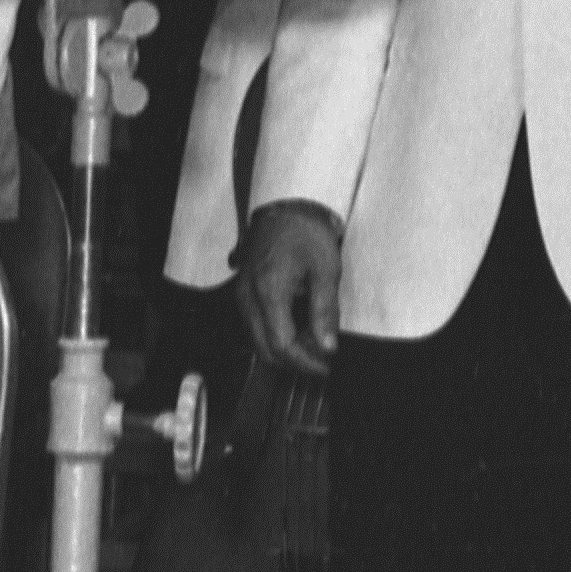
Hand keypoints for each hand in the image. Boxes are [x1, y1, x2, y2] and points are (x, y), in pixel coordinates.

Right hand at [235, 201, 342, 378]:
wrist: (285, 206)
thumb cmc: (307, 234)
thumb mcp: (326, 270)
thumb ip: (325, 311)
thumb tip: (328, 347)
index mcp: (270, 291)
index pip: (282, 345)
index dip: (305, 362)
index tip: (327, 365)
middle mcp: (249, 297)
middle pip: (265, 349)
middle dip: (294, 362)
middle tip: (321, 361)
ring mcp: (242, 294)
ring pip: (257, 340)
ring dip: (284, 350)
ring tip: (312, 345)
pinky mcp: (242, 291)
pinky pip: (254, 326)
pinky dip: (274, 336)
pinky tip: (297, 330)